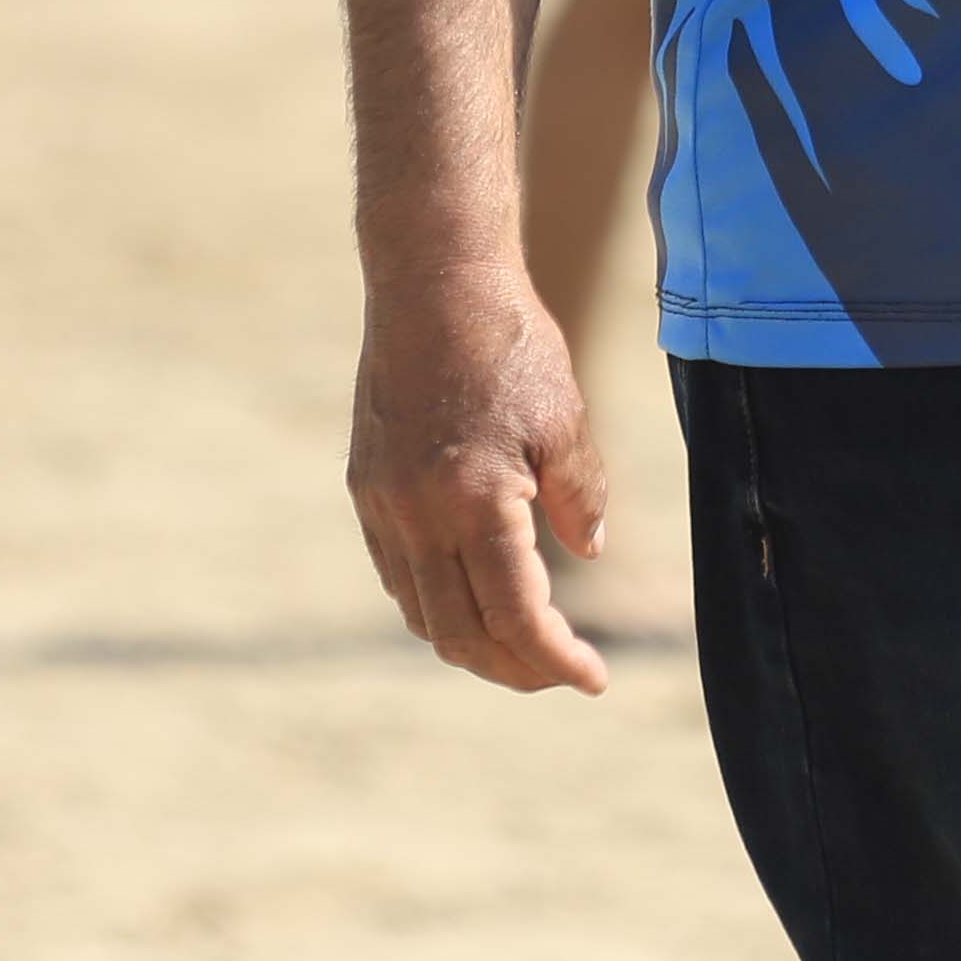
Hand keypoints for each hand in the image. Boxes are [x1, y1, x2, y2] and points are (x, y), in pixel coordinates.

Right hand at [343, 284, 609, 694]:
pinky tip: (471, 594)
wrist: (433, 281)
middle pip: (461, 634)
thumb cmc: (511, 343)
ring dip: (471, 643)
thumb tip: (589, 554)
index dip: (556, 662)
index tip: (593, 679)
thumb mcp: (567, 419)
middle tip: (562, 672)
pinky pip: (397, 573)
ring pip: (421, 613)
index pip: (516, 618)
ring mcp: (384, 503)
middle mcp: (418, 514)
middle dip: (515, 668)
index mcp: (476, 501)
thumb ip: (582, 497)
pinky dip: (435, 602)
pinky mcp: (367, 486)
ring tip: (521, 644)